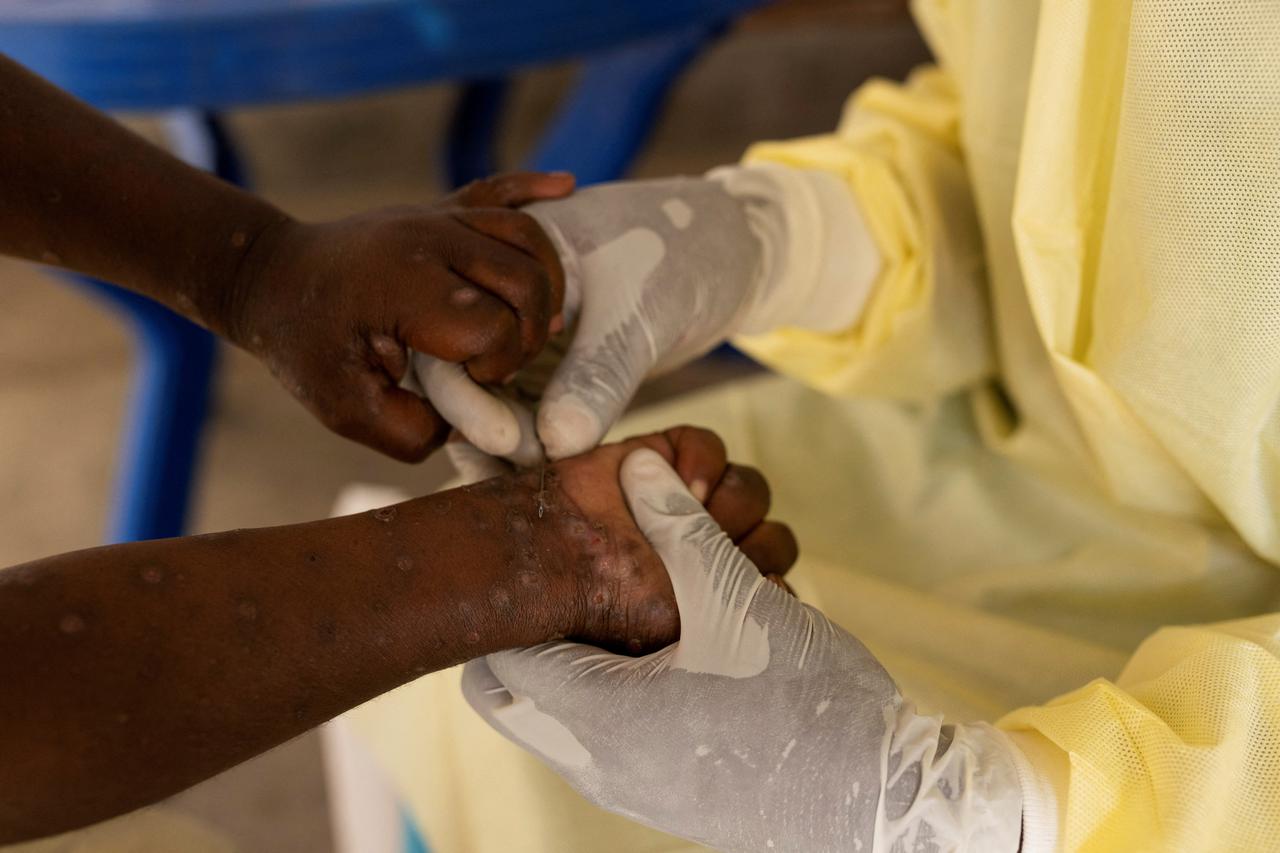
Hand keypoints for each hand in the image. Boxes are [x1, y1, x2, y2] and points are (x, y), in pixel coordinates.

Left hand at [227, 172, 573, 461]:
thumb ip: (413, 432)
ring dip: (547, 284)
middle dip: (529, 333)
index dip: (496, 366)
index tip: (468, 383)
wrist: (268, 276)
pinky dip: (535, 188)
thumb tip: (471, 422)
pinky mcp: (439, 209)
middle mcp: (428, 240)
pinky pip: (498, 189)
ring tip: (538, 322)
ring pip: (528, 237)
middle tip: (501, 362)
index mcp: (405, 285)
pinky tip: (567, 187)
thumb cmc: (305, 345)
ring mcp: (436, 218)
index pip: (493, 325)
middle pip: (527, 279)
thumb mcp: (344, 409)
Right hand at [416, 176, 767, 461]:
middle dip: (484, 426)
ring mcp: (522, 336)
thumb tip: (556, 443)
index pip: (456, 331)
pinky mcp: (551, 368)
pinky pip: (529, 410)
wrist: (725, 252)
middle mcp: (497, 297)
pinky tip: (545, 478)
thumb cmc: (680, 254)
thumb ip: (598, 374)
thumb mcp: (638, 311)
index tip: (504, 439)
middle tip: (524, 469)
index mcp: (498, 259)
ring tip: (531, 486)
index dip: (467, 392)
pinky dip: (535, 442)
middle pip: (463, 370)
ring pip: (494, 399)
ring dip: (508, 443)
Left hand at [463, 450, 1024, 852]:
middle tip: (578, 578)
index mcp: (596, 713)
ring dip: (585, 654)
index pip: (497, 655)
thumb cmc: (805, 705)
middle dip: (540, 626)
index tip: (538, 554)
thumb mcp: (738, 599)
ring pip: (562, 713)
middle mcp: (594, 761)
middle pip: (517, 689)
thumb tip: (638, 468)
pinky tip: (672, 649)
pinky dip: (617, 688)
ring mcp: (626, 786)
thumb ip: (679, 528)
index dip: (513, 595)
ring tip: (632, 605)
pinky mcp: (661, 793)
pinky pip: (605, 736)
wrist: (877, 802)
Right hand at [470, 426, 796, 652]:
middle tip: (712, 554)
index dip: (770, 581)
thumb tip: (783, 587)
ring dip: (730, 502)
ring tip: (693, 513)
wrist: (550, 557)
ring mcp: (688, 504)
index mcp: (716, 601)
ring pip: (750, 490)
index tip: (751, 587)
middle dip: (752, 544)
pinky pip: (710, 447)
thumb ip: (740, 600)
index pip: (778, 586)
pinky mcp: (666, 458)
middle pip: (774, 538)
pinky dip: (702, 460)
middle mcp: (708, 553)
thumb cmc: (612, 604)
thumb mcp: (683, 618)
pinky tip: (679, 480)